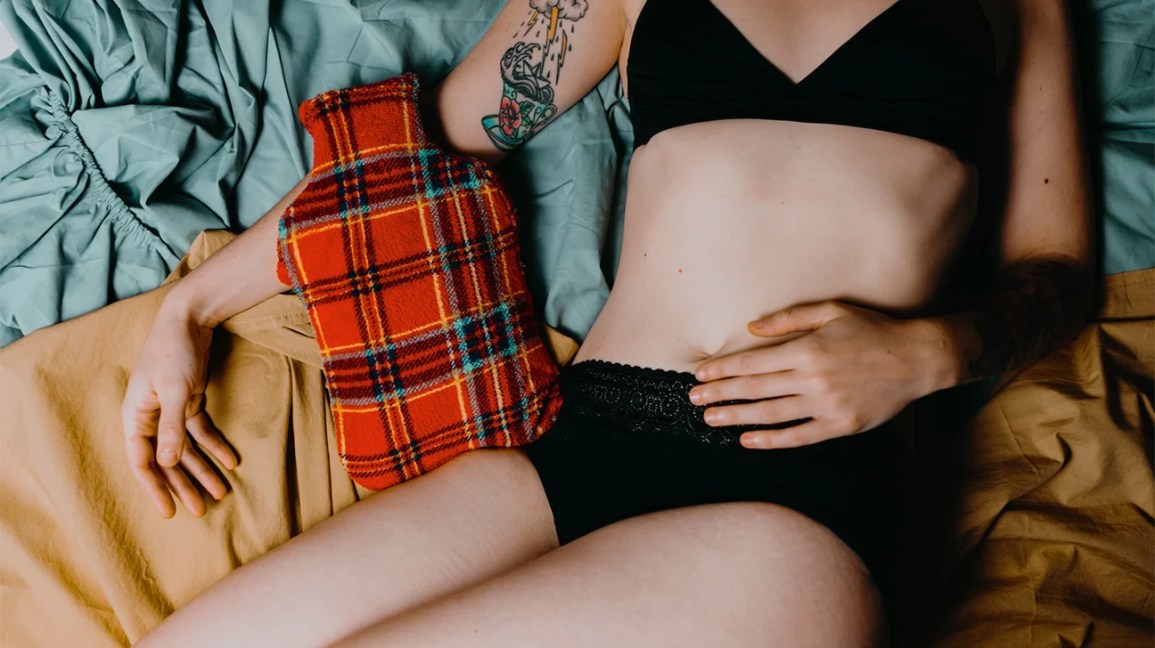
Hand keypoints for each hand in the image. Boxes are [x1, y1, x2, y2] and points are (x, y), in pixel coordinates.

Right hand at [121, 303, 237, 517]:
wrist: (189, 317)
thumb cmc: (173, 350)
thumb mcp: (174, 389)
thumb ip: (170, 427)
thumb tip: (168, 463)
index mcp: (135, 416)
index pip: (141, 461)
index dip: (155, 488)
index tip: (169, 512)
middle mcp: (149, 418)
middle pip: (166, 460)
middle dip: (183, 486)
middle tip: (201, 511)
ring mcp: (169, 411)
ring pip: (186, 450)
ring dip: (203, 470)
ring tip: (221, 492)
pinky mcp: (188, 403)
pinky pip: (201, 432)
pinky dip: (215, 446)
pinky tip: (232, 462)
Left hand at [690, 302, 947, 448]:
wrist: (917, 359)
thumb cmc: (873, 330)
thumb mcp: (831, 311)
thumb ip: (789, 319)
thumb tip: (752, 328)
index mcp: (808, 349)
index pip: (753, 363)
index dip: (723, 369)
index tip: (700, 374)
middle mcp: (813, 378)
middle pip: (755, 389)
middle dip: (720, 394)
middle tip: (693, 400)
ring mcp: (827, 405)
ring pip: (771, 414)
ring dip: (736, 417)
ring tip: (710, 420)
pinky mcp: (840, 425)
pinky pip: (799, 437)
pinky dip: (771, 440)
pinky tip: (747, 440)